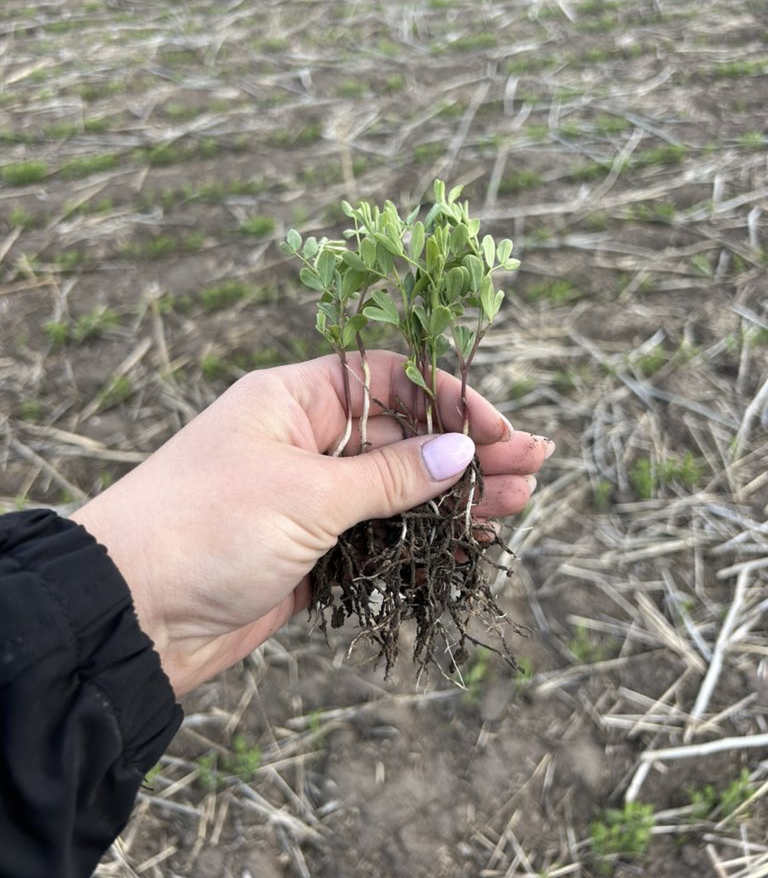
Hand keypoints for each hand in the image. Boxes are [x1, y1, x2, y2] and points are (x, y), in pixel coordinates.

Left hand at [72, 351, 553, 694]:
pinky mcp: (310, 552)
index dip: (445, 397)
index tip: (495, 426)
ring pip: (396, 489)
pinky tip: (469, 540)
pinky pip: (379, 537)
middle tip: (532, 464)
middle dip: (466, 449)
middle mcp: (303, 441)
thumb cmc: (206, 528)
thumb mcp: (306, 492)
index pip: (386, 380)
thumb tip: (462, 451)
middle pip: (402, 435)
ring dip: (454, 495)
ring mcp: (308, 499)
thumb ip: (390, 476)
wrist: (131, 616)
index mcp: (292, 399)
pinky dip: (421, 540)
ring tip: (520, 500)